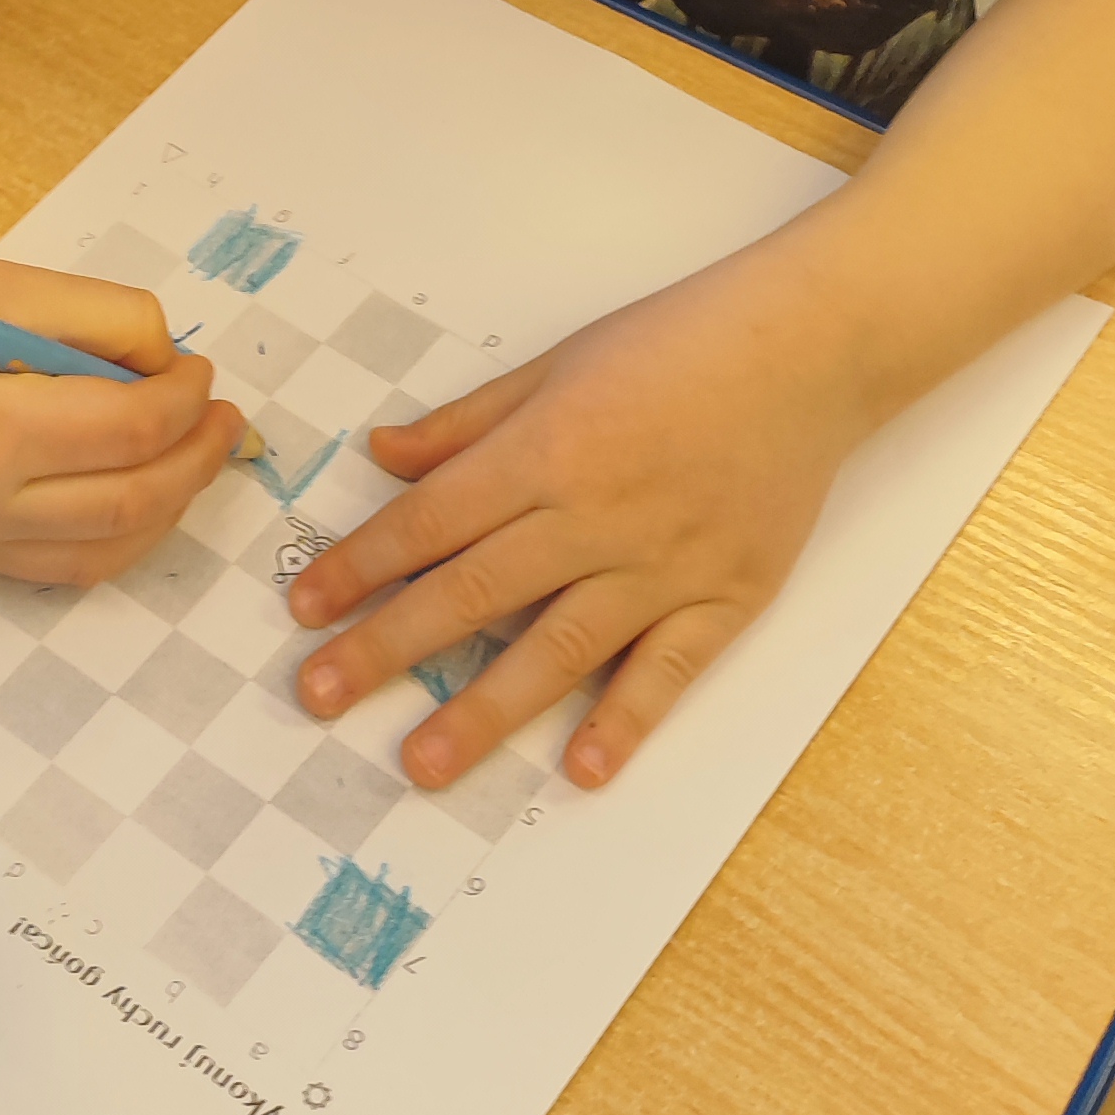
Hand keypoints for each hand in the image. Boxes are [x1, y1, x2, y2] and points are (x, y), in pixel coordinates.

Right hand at [0, 222, 244, 582]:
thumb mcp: (20, 284)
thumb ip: (112, 323)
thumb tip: (172, 374)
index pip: (125, 431)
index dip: (184, 399)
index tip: (202, 368)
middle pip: (125, 503)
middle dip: (193, 459)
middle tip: (223, 418)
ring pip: (98, 554)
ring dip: (164, 509)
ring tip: (193, 458)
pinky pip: (53, 568)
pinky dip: (111, 538)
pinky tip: (139, 495)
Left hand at [286, 239, 871, 789]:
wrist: (808, 350)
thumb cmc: (677, 344)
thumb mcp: (555, 364)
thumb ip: (467, 423)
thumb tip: (382, 457)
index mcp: (545, 450)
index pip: (431, 522)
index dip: (361, 567)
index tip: (306, 611)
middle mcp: (594, 514)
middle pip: (473, 591)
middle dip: (388, 648)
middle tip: (319, 696)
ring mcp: (662, 563)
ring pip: (558, 647)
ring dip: (484, 710)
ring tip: (421, 763)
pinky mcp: (726, 597)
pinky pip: (667, 671)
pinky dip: (625, 722)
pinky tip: (580, 770)